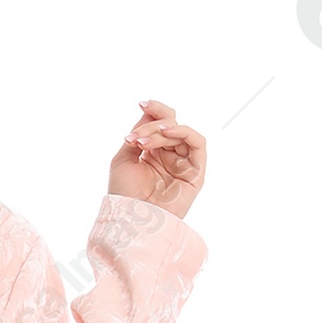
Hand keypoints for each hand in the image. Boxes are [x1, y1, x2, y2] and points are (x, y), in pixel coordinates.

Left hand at [109, 99, 204, 218]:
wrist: (130, 219)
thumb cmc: (123, 194)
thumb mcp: (124, 157)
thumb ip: (138, 132)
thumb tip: (149, 110)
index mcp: (153, 153)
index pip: (160, 124)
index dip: (154, 111)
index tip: (141, 103)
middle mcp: (169, 157)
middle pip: (171, 125)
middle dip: (154, 123)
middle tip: (137, 135)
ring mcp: (183, 164)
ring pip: (181, 133)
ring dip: (164, 130)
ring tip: (145, 139)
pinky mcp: (195, 173)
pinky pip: (198, 144)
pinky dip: (184, 132)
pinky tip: (167, 132)